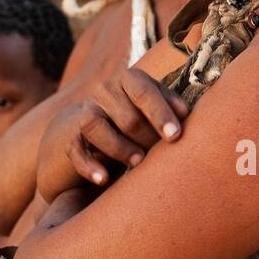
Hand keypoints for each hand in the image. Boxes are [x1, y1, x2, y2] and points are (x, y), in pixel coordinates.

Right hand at [66, 67, 188, 185]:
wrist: (107, 115)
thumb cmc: (145, 109)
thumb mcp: (159, 101)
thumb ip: (172, 104)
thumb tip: (184, 114)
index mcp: (129, 78)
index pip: (144, 93)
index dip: (160, 114)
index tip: (174, 135)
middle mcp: (105, 90)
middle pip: (126, 117)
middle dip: (146, 139)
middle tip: (162, 156)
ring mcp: (87, 111)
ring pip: (95, 128)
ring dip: (119, 148)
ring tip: (138, 163)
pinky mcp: (74, 135)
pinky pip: (76, 151)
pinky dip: (88, 166)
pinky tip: (103, 180)